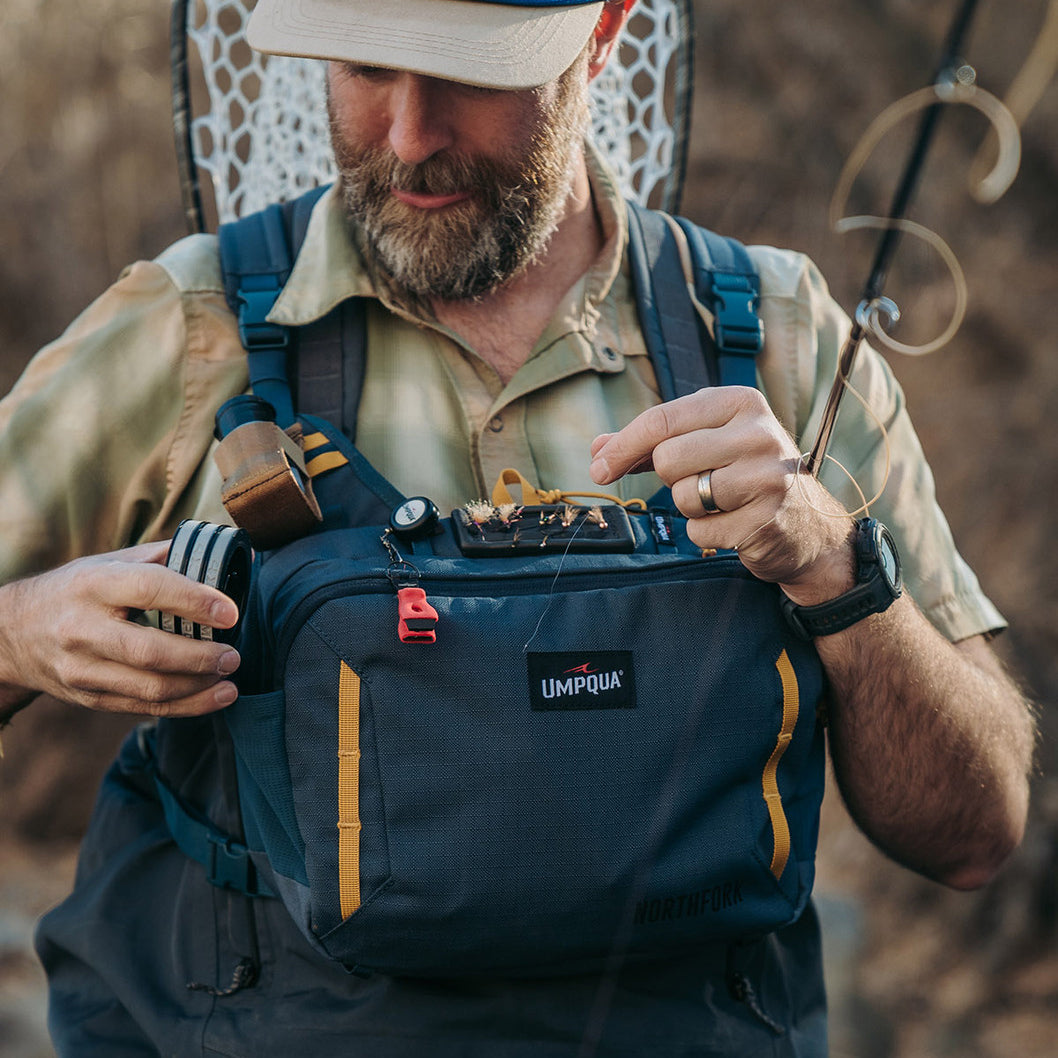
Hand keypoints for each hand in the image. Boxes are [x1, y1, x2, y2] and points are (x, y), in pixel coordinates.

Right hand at [0, 541, 240, 716]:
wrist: (13, 633)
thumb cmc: (77, 590)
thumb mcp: (110, 563)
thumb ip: (164, 558)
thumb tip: (226, 554)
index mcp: (93, 584)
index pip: (149, 588)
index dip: (194, 601)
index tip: (231, 612)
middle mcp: (82, 628)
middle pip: (150, 651)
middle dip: (201, 657)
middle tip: (234, 656)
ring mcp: (82, 668)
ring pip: (149, 688)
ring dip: (198, 688)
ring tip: (230, 678)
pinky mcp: (88, 697)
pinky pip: (143, 708)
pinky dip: (185, 706)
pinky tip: (214, 697)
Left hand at [589, 387, 855, 602]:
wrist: (807, 526)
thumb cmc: (745, 476)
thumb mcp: (707, 443)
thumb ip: (651, 443)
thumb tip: (596, 450)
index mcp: (741, 402)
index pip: (663, 419)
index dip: (622, 446)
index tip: (598, 467)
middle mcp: (759, 433)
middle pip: (668, 459)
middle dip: (671, 478)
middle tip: (701, 481)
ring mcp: (767, 477)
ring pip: (682, 496)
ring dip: (691, 507)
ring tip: (724, 502)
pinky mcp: (765, 521)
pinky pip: (699, 532)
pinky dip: (707, 534)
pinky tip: (735, 524)